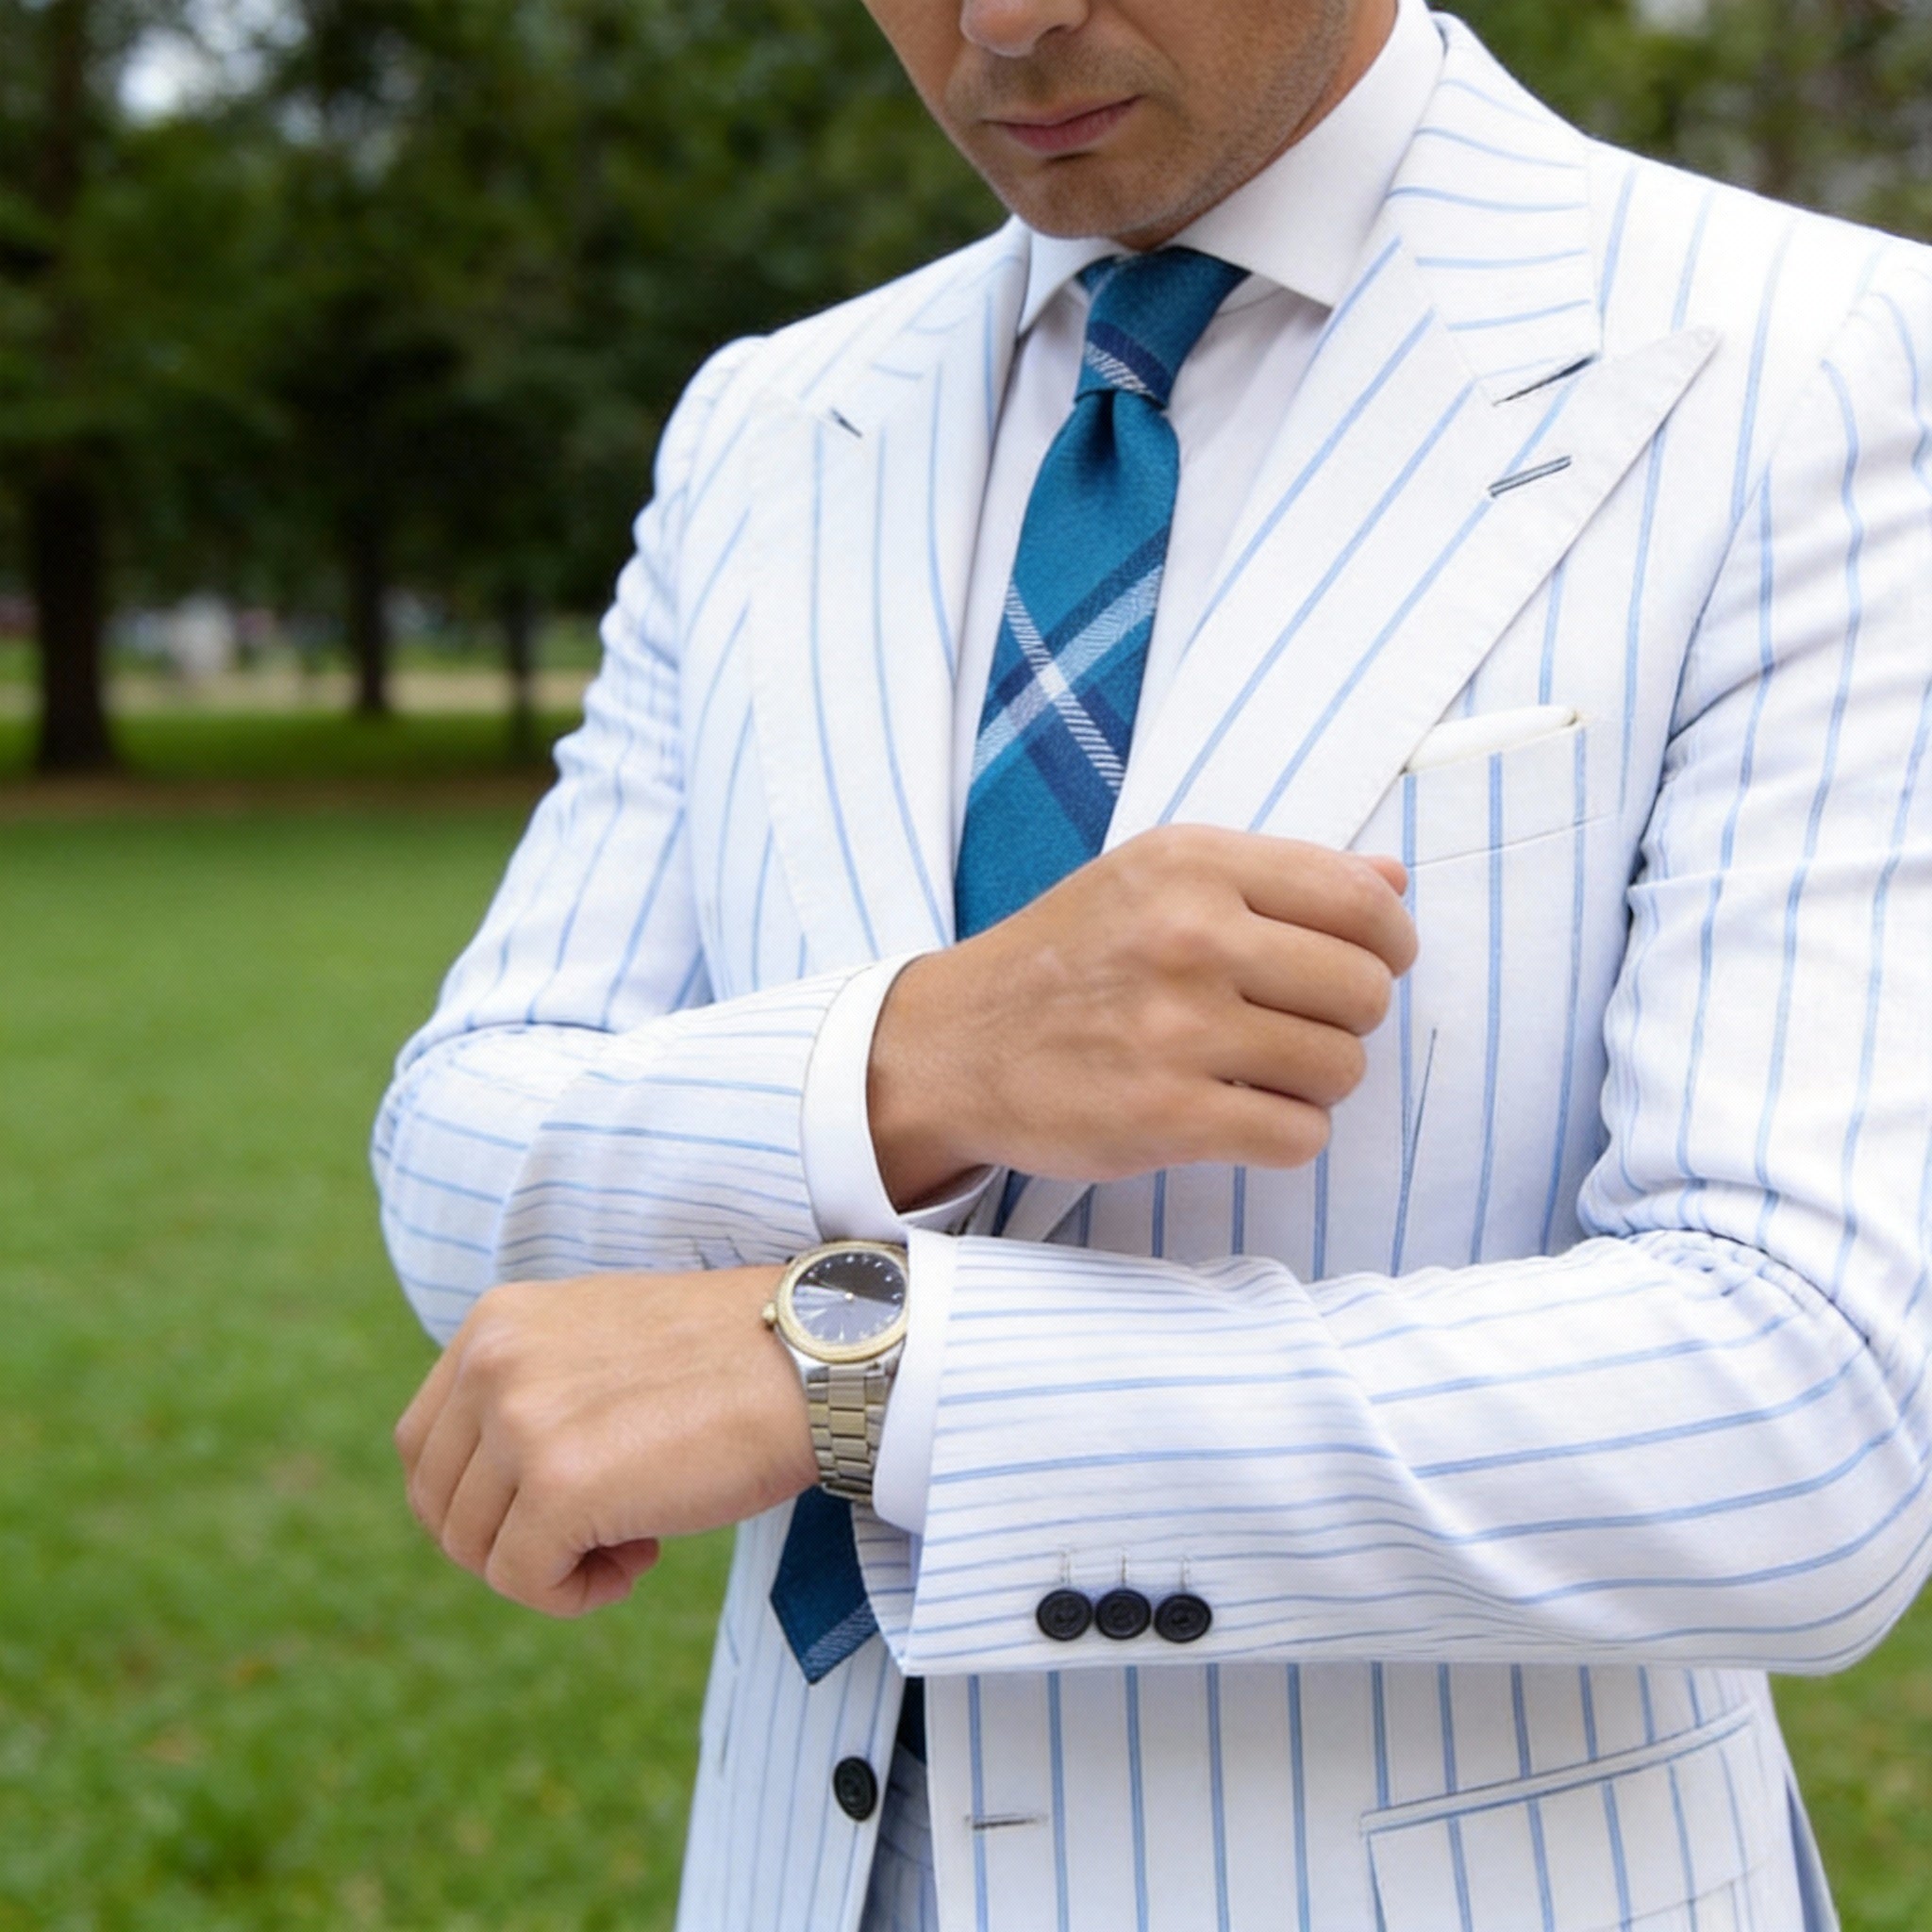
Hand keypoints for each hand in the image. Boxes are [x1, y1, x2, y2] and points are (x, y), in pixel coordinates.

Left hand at [393, 1266, 812, 1616]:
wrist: (813, 1357)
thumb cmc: (729, 1357)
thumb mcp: (600, 1342)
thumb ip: (534, 1385)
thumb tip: (488, 1487)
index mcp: (496, 1320)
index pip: (424, 1444)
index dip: (480, 1499)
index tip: (557, 1505)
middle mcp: (492, 1361)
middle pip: (439, 1504)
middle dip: (508, 1540)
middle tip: (597, 1532)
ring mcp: (520, 1422)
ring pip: (475, 1549)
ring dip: (548, 1567)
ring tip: (633, 1539)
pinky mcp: (558, 1486)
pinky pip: (525, 1581)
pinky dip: (576, 1594)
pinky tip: (641, 1558)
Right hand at [869, 825, 1416, 1205]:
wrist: (954, 1044)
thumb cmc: (1067, 959)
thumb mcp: (1155, 879)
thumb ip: (1278, 877)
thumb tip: (1394, 879)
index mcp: (1193, 864)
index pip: (1360, 900)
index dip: (1388, 944)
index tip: (1368, 966)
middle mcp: (1189, 935)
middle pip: (1364, 992)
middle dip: (1348, 1021)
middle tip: (1297, 1028)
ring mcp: (1178, 1028)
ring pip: (1341, 1069)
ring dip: (1317, 1084)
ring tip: (1260, 1072)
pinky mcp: (1167, 1115)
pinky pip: (1298, 1136)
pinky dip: (1285, 1136)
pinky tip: (1240, 1116)